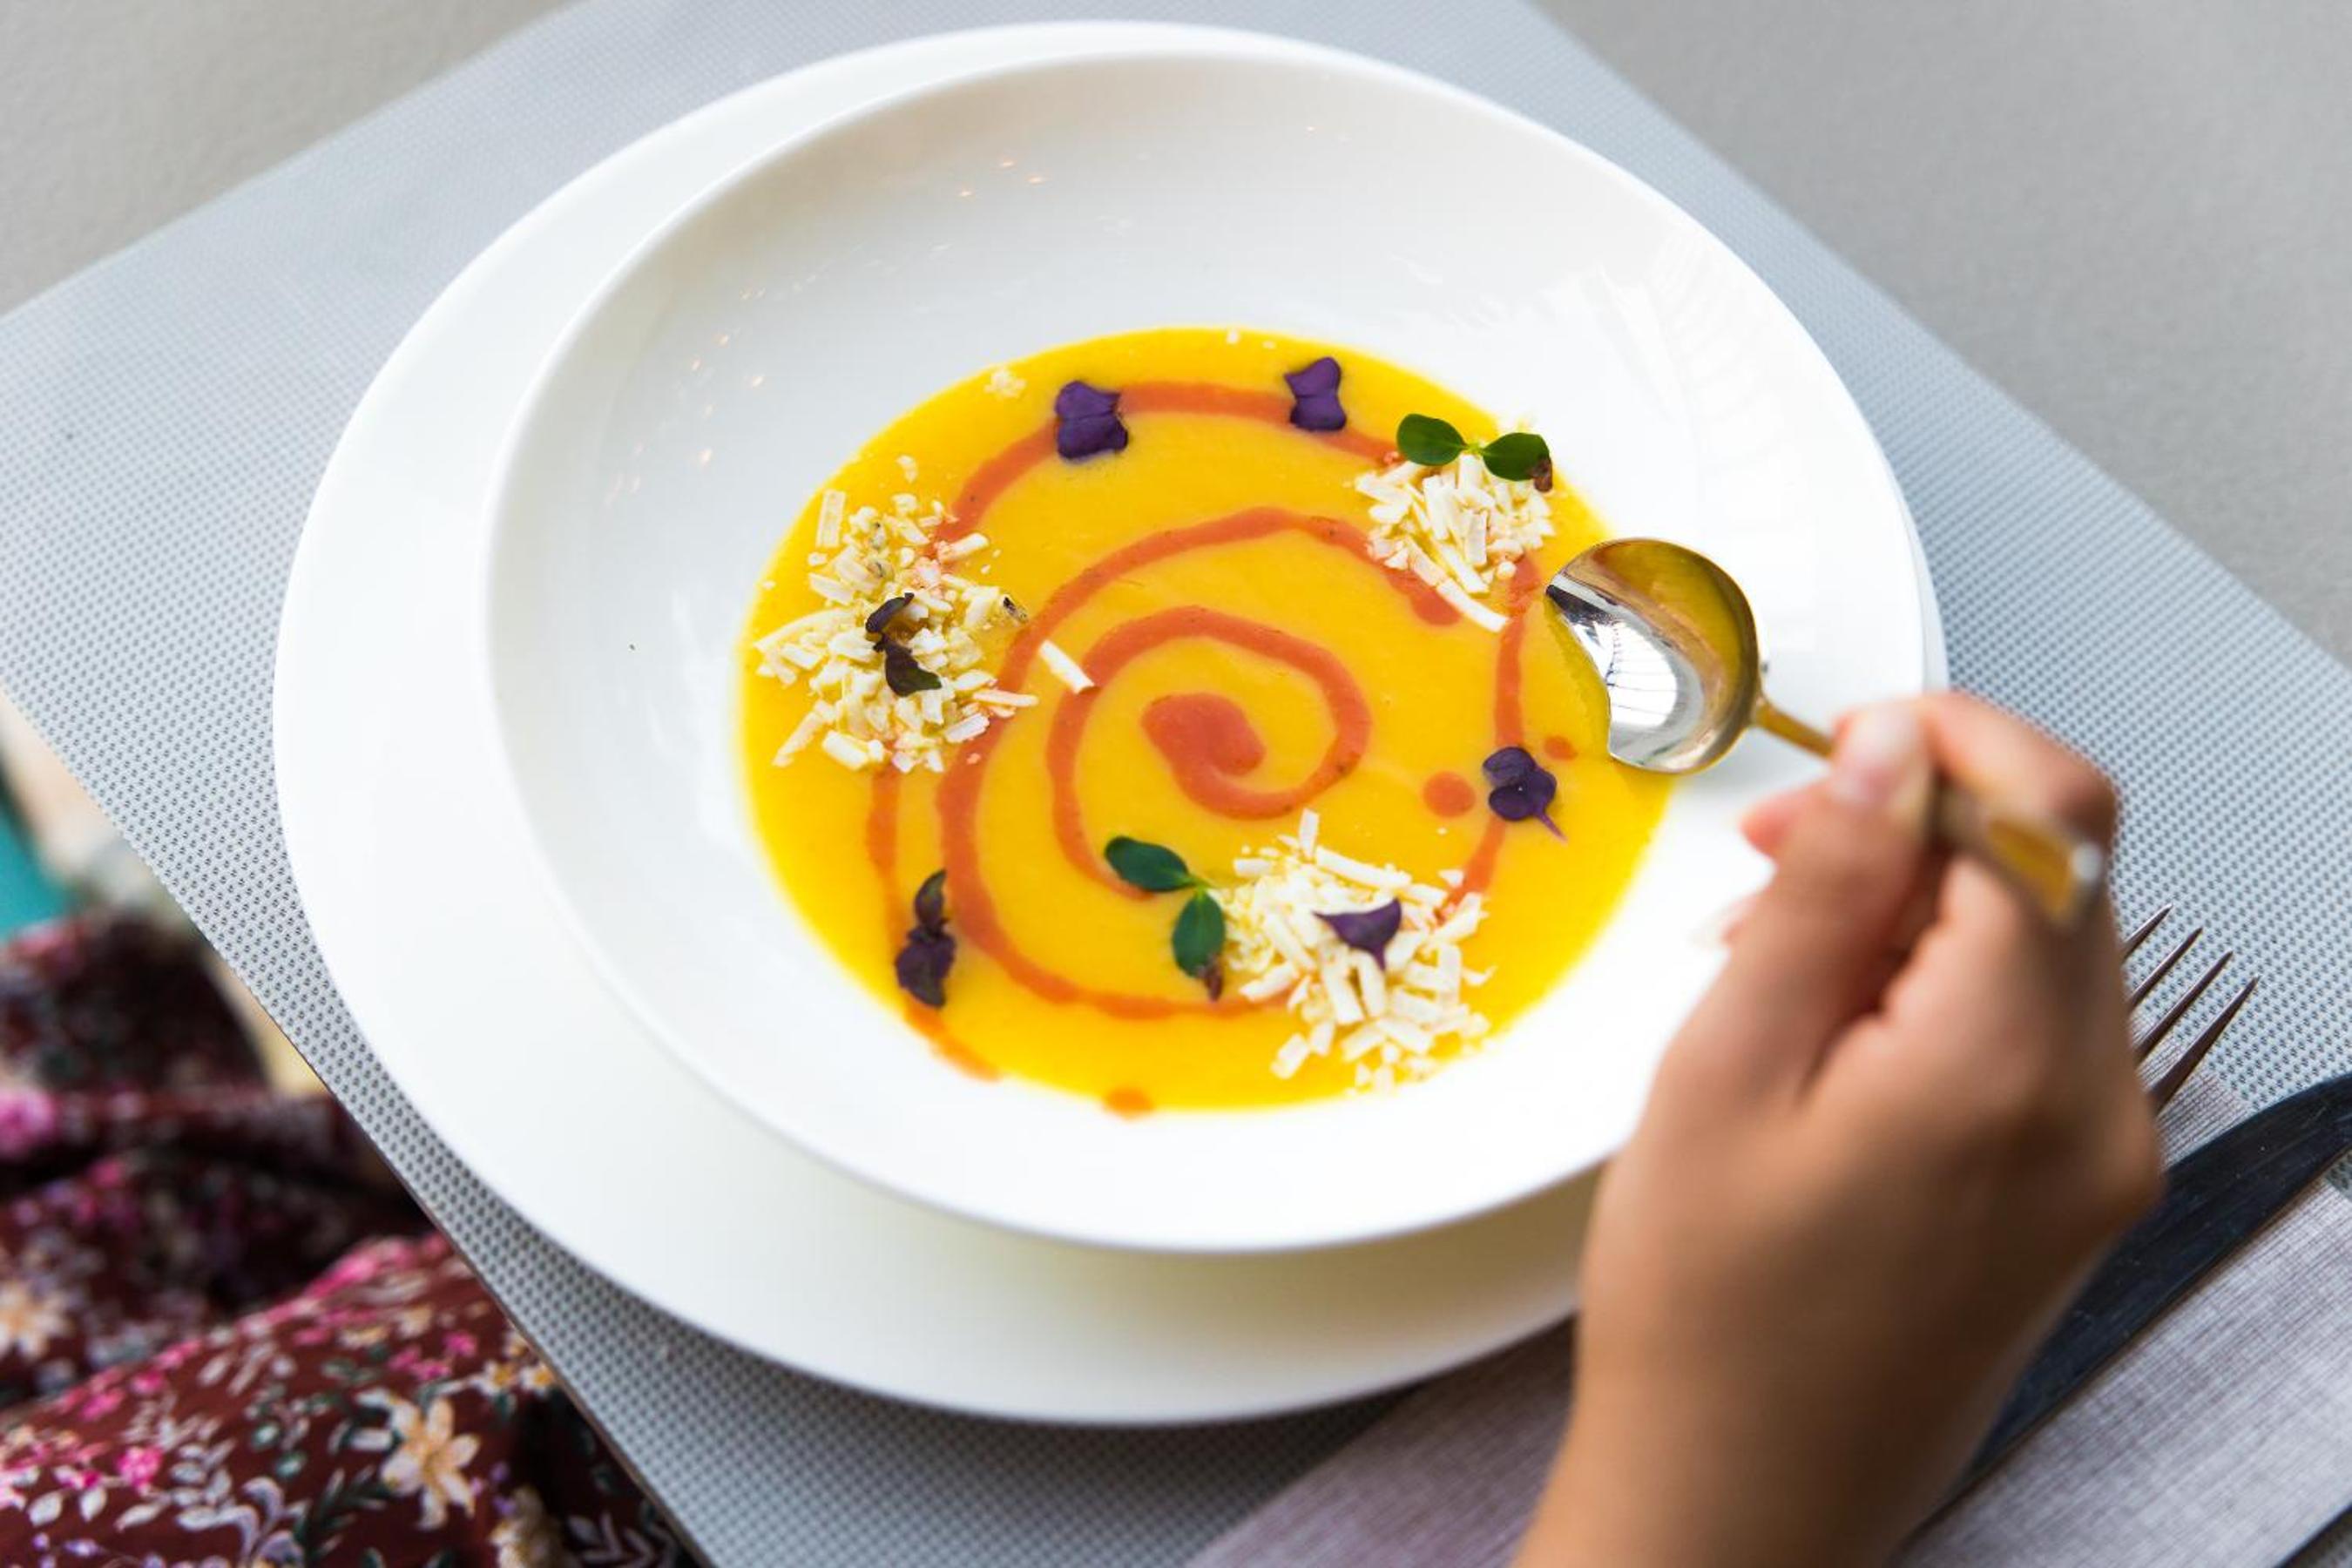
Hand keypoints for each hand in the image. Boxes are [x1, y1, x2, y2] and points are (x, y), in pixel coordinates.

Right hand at [1518, 694, 2160, 1566]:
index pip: (2047, 815)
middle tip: (1777, 856)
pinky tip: (1837, 1026)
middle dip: (1927, 822)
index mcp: (2008, 1067)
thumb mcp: (1723, 1072)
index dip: (1949, 740)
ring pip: (2051, 943)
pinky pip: (2039, 1029)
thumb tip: (1889, 753)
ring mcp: (2103, 1157)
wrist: (1742, 1499)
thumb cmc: (1706, 1315)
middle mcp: (2097, 1108)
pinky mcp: (2079, 1190)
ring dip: (1929, 904)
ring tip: (1781, 953)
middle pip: (2063, 872)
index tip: (1847, 742)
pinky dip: (1947, 985)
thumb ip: (1823, 895)